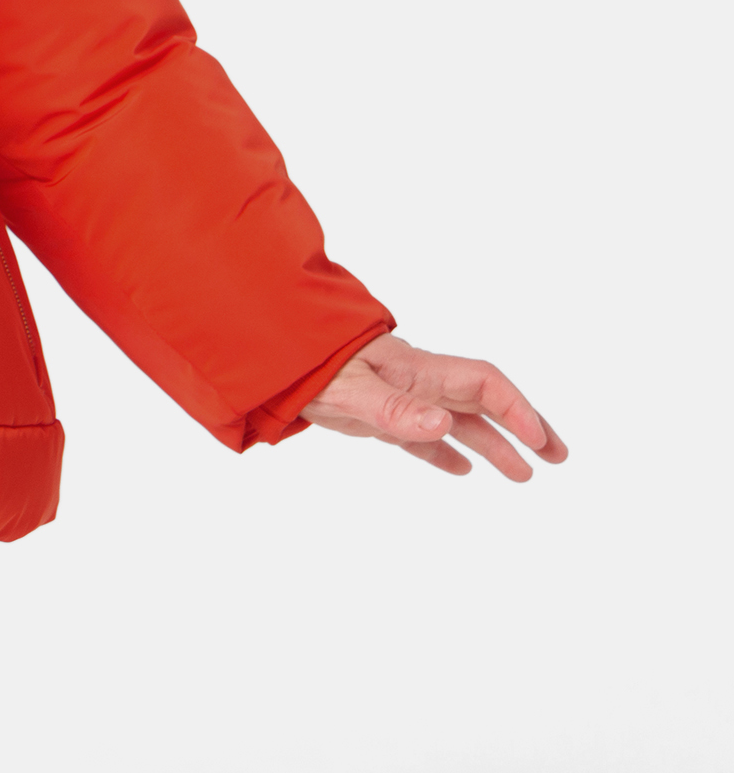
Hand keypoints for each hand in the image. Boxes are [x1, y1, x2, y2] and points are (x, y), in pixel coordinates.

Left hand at [300, 333, 567, 478]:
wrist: (272, 355)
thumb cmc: (310, 364)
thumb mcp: (351, 390)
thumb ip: (396, 410)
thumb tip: (446, 426)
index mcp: (417, 371)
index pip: (482, 383)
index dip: (515, 407)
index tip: (540, 440)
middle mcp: (416, 382)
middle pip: (482, 401)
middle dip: (522, 425)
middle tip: (558, 457)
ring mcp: (399, 396)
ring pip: (457, 421)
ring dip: (493, 445)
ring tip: (524, 476)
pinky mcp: (377, 413)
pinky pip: (421, 434)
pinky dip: (446, 451)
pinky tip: (463, 471)